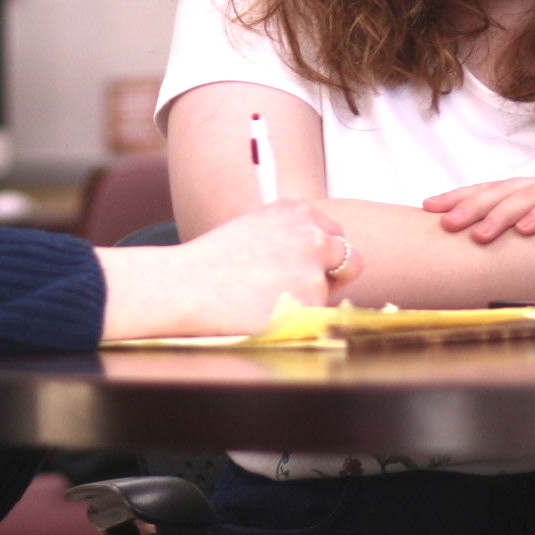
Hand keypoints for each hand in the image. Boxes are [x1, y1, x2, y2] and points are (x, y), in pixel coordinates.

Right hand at [98, 200, 352, 340]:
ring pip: (329, 295)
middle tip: (298, 291)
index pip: (336, 237)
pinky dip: (296, 323)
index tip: (300, 269)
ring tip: (264, 301)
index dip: (323, 259)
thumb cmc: (211, 263)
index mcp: (298, 211)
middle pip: (351, 262)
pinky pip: (315, 320)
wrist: (183, 286)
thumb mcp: (256, 229)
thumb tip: (326, 258)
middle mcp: (312, 235)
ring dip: (308, 302)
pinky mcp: (309, 304)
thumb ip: (292, 236)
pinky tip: (263, 313)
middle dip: (333, 278)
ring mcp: (313, 270)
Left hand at [422, 176, 534, 243]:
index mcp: (530, 191)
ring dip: (503, 215)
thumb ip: (513, 236)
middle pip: (502, 190)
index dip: (459, 197)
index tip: (430, 208)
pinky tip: (526, 230)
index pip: (488, 189)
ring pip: (530, 196)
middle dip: (472, 206)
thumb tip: (471, 248)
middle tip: (448, 224)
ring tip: (481, 235)